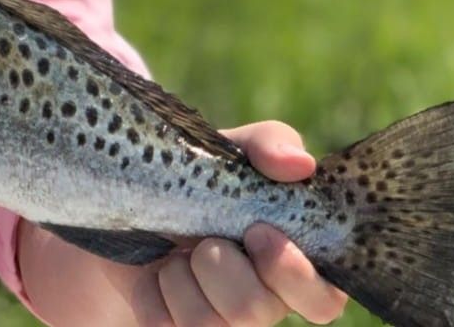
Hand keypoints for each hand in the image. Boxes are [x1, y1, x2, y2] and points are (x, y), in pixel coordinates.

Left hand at [126, 121, 348, 326]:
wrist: (131, 190)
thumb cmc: (201, 171)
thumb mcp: (234, 148)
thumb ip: (271, 144)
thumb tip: (301, 164)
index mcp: (295, 262)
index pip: (323, 300)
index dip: (294, 275)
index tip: (259, 232)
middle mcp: (263, 300)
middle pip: (256, 310)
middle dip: (224, 267)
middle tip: (209, 238)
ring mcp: (219, 320)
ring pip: (208, 321)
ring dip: (183, 271)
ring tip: (179, 244)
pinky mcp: (173, 326)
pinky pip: (164, 321)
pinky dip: (153, 286)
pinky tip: (156, 264)